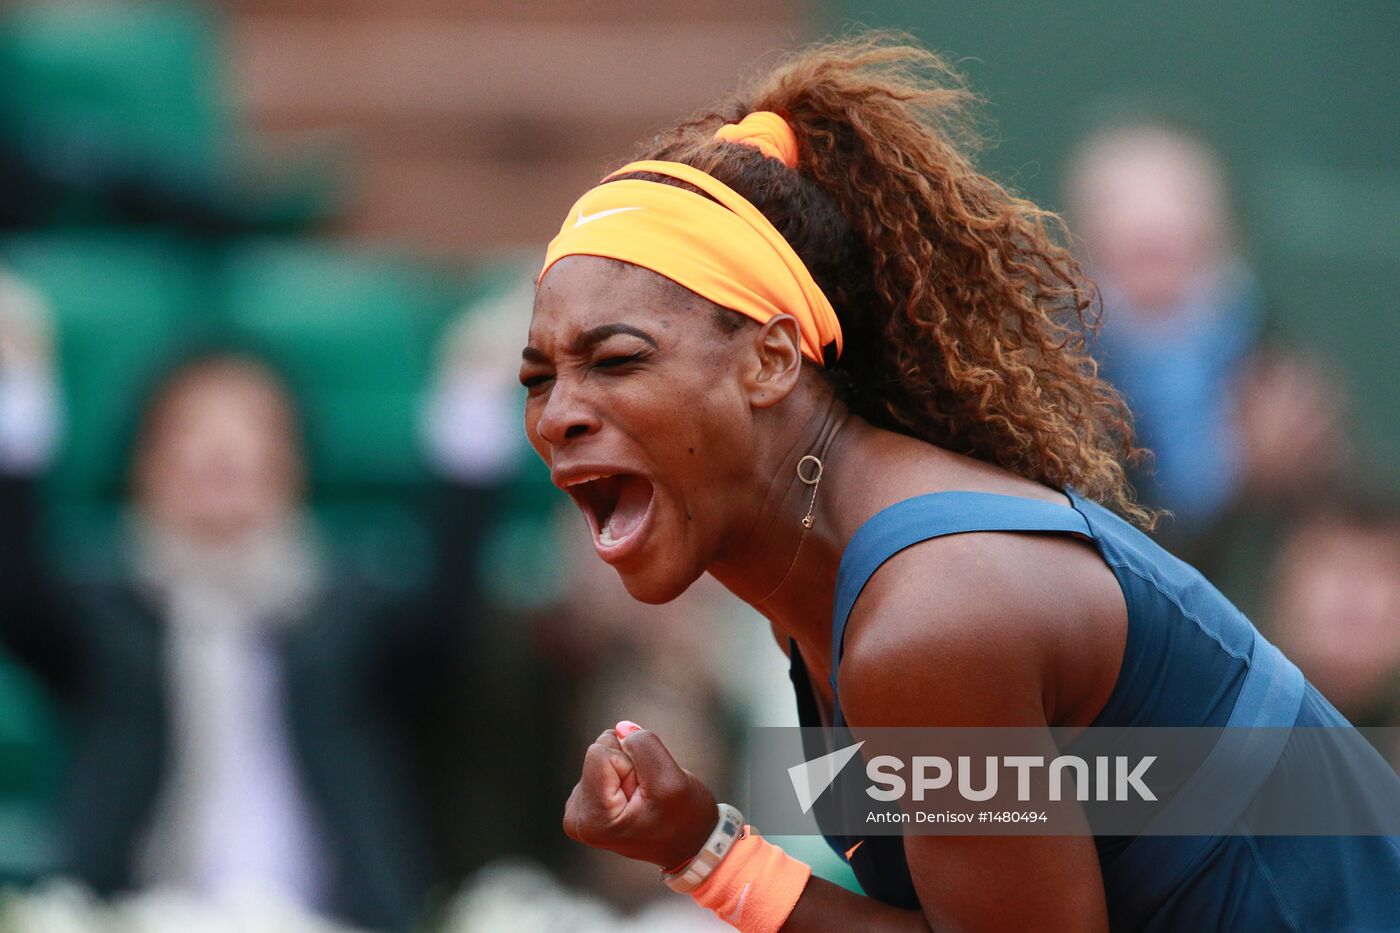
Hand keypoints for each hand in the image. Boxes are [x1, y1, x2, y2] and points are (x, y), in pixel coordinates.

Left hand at [562, 721, 717, 867]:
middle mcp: (577, 817)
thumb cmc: (684, 818)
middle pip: (598, 752)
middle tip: (647, 794)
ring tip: (644, 798)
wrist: (690, 842)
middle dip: (629, 765)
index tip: (645, 790)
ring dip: (629, 771)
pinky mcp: (586, 801)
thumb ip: (643, 747)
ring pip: (603, 755)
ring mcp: (579, 810)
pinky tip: (636, 798)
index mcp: (593, 819)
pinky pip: (604, 762)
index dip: (630, 763)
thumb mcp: (671, 781)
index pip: (599, 752)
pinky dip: (625, 775)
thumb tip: (620, 728)